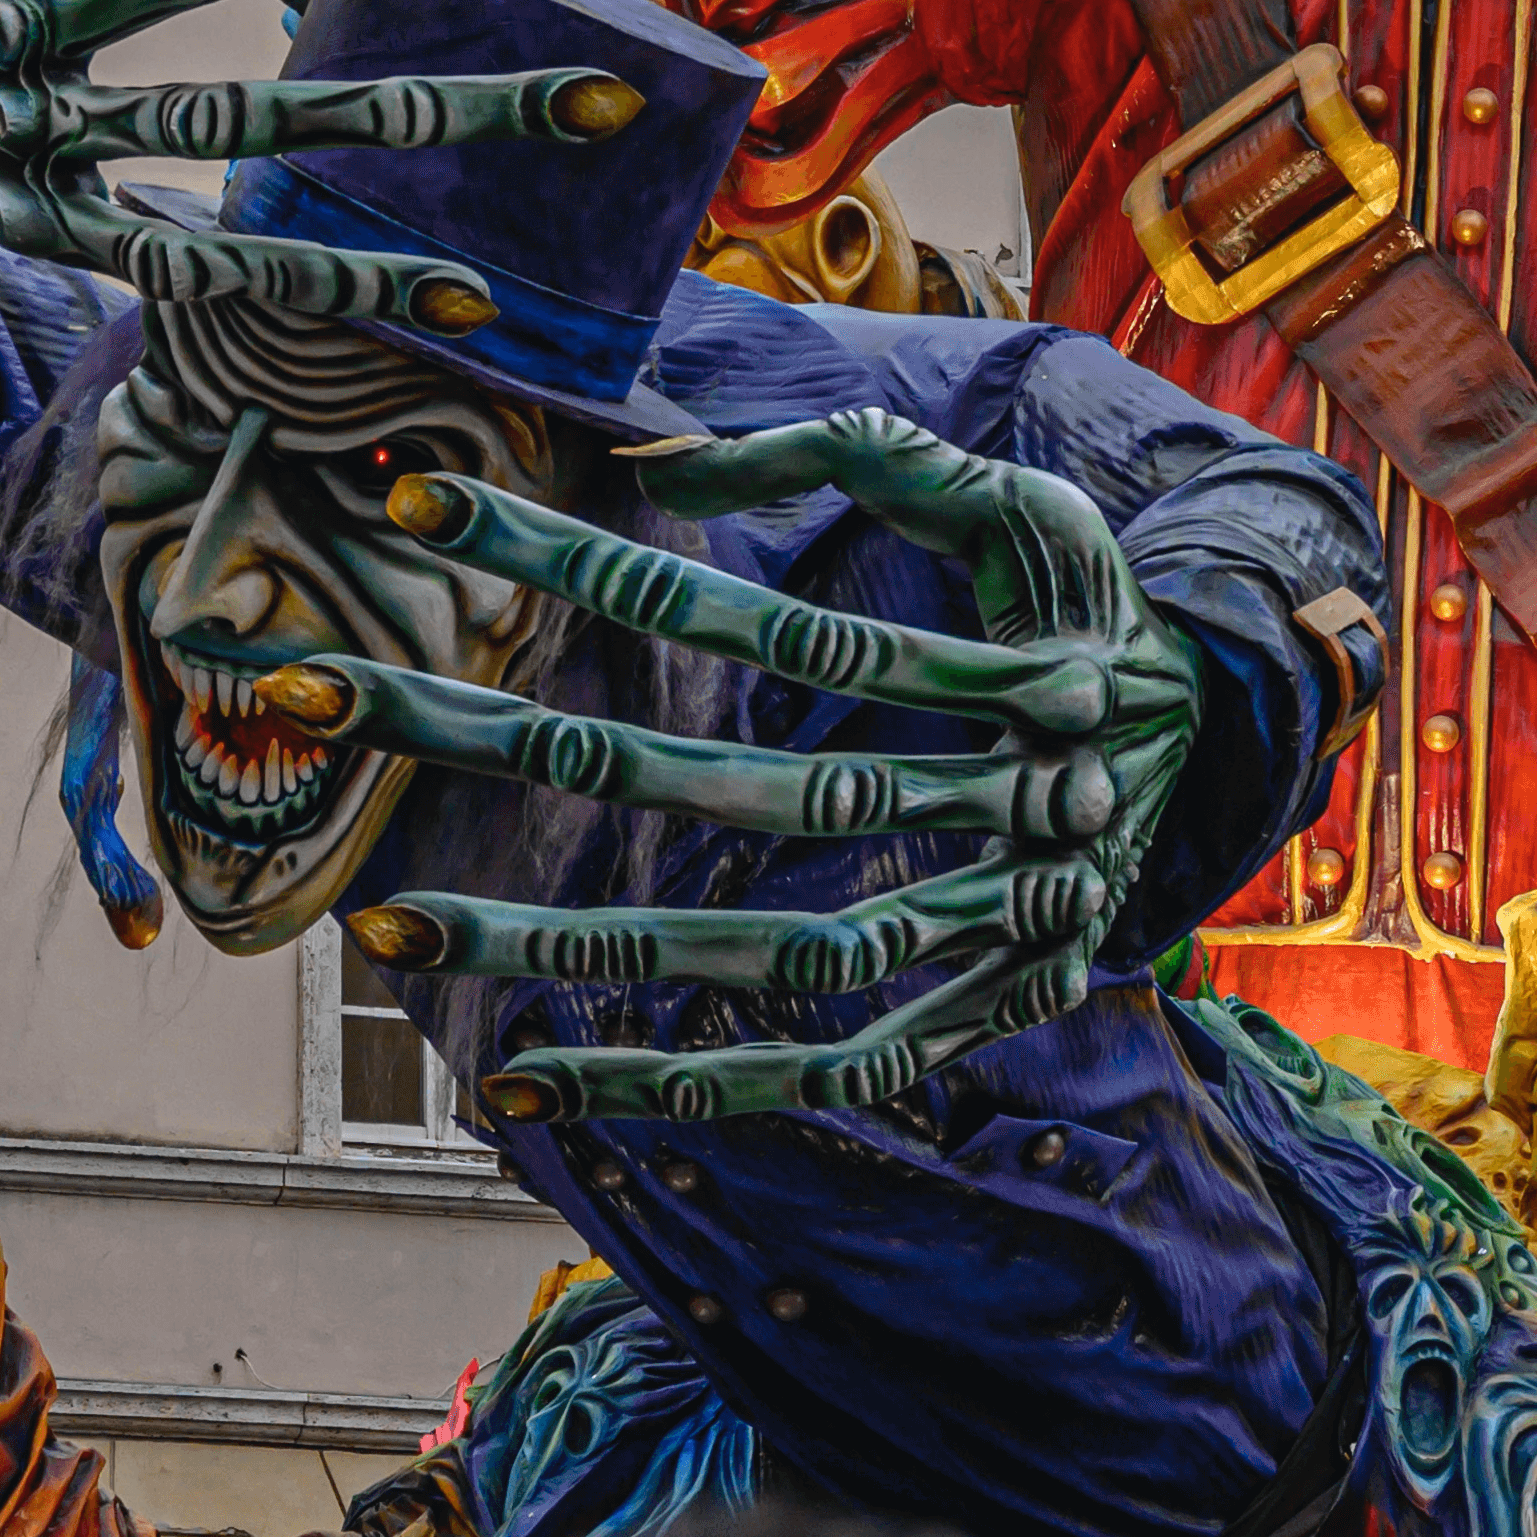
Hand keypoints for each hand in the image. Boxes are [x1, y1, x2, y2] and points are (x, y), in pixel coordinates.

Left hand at [285, 407, 1203, 1120]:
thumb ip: (859, 458)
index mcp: (977, 665)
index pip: (739, 607)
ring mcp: (964, 921)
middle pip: (697, 774)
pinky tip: (547, 1068)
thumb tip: (662, 461)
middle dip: (488, 728)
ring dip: (559, 940)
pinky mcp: (967, 1010)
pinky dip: (678, 1078)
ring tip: (386, 921)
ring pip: (741, 950)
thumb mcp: (1017, 500)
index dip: (574, 556)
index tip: (421, 503)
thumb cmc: (1095, 602)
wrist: (1236, 748)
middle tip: (301, 689)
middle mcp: (962, 800)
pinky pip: (805, 1066)